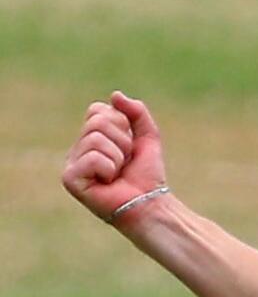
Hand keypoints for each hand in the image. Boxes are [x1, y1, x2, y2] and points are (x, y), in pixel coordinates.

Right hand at [62, 91, 166, 223]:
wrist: (148, 201)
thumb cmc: (146, 172)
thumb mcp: (147, 135)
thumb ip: (136, 112)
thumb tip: (114, 95)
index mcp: (91, 137)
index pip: (97, 110)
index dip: (121, 123)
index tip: (129, 143)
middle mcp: (77, 149)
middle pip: (97, 122)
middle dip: (122, 140)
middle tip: (125, 160)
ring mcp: (71, 164)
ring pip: (96, 138)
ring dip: (118, 155)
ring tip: (118, 172)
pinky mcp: (70, 179)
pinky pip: (93, 157)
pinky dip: (109, 168)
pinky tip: (108, 182)